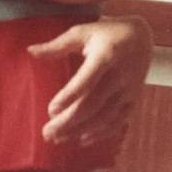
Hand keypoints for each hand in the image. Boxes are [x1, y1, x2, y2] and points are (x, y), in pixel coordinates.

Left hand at [28, 16, 152, 143]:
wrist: (141, 37)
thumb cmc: (106, 33)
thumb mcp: (82, 32)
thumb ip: (57, 45)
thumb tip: (30, 51)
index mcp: (106, 55)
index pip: (87, 80)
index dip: (69, 97)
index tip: (51, 110)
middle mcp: (120, 75)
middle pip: (93, 103)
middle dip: (69, 121)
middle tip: (47, 132)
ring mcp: (129, 89)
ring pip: (104, 116)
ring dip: (80, 130)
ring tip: (58, 138)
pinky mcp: (134, 99)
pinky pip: (118, 121)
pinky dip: (101, 133)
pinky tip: (82, 140)